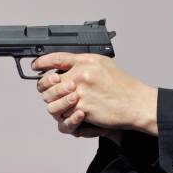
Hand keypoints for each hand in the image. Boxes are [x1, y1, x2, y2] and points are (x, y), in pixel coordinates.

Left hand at [33, 53, 157, 135]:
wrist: (137, 103)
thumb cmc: (124, 87)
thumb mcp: (104, 65)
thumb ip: (84, 64)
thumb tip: (65, 65)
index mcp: (86, 61)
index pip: (56, 58)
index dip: (41, 62)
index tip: (35, 65)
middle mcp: (81, 74)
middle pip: (48, 81)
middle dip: (45, 88)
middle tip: (50, 91)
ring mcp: (80, 91)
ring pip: (52, 100)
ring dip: (54, 104)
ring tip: (62, 104)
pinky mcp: (82, 107)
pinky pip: (63, 113)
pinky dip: (66, 115)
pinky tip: (73, 112)